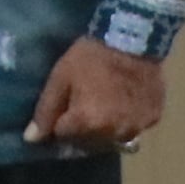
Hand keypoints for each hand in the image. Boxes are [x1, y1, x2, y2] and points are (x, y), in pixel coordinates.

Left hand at [25, 37, 165, 149]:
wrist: (133, 39)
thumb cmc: (90, 57)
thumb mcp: (60, 79)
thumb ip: (45, 111)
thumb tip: (31, 139)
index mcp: (87, 124)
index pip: (63, 137)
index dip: (60, 121)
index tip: (64, 105)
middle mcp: (113, 134)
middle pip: (89, 144)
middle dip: (81, 130)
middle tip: (83, 103)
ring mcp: (136, 128)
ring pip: (112, 140)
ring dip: (105, 129)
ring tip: (104, 104)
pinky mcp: (153, 120)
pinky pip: (133, 128)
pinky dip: (126, 121)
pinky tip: (124, 101)